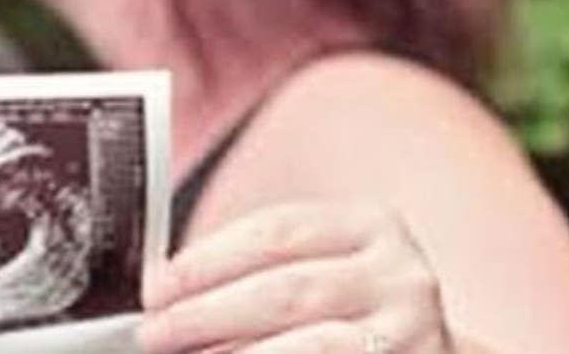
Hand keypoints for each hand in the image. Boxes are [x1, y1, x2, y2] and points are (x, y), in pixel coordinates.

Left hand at [139, 202, 451, 353]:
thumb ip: (252, 269)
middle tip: (153, 331)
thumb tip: (165, 291)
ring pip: (314, 345)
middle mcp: (400, 275)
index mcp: (370, 226)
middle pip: (287, 290)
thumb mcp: (316, 267)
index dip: (206, 259)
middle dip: (208, 313)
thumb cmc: (346, 309)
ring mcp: (415, 332)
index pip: (275, 233)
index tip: (154, 285)